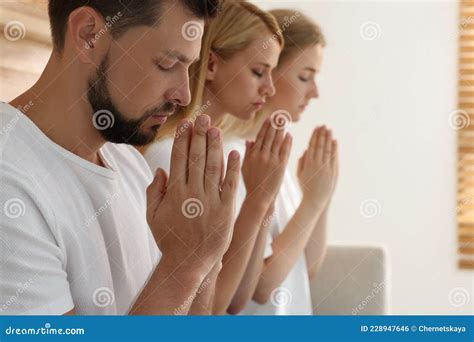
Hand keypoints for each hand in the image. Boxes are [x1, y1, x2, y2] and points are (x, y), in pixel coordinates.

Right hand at [146, 115, 240, 270]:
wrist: (190, 262)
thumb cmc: (170, 239)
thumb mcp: (153, 216)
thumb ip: (154, 191)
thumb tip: (160, 169)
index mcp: (174, 192)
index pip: (179, 159)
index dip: (183, 139)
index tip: (187, 124)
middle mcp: (192, 192)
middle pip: (197, 157)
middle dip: (200, 135)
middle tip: (204, 117)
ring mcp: (211, 200)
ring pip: (213, 166)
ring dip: (215, 145)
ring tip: (216, 128)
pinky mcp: (226, 209)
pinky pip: (230, 184)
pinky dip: (233, 167)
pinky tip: (235, 152)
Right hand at [241, 118, 291, 207]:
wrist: (259, 196)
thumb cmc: (251, 183)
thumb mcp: (245, 167)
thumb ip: (247, 152)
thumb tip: (249, 140)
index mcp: (252, 154)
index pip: (260, 137)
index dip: (265, 127)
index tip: (269, 118)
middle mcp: (262, 155)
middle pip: (269, 136)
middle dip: (274, 124)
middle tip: (279, 115)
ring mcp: (272, 160)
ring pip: (277, 141)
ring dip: (281, 130)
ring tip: (284, 121)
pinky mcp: (281, 165)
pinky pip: (285, 150)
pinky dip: (287, 142)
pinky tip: (289, 135)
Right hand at [297, 126, 337, 208]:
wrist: (315, 200)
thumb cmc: (306, 188)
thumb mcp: (299, 175)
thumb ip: (302, 162)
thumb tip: (306, 150)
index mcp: (308, 163)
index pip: (312, 146)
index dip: (314, 136)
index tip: (316, 128)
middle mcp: (317, 164)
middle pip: (320, 145)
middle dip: (322, 134)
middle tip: (323, 125)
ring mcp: (326, 168)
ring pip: (328, 150)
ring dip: (329, 138)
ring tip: (329, 130)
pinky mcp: (333, 172)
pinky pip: (334, 157)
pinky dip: (335, 149)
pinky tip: (335, 141)